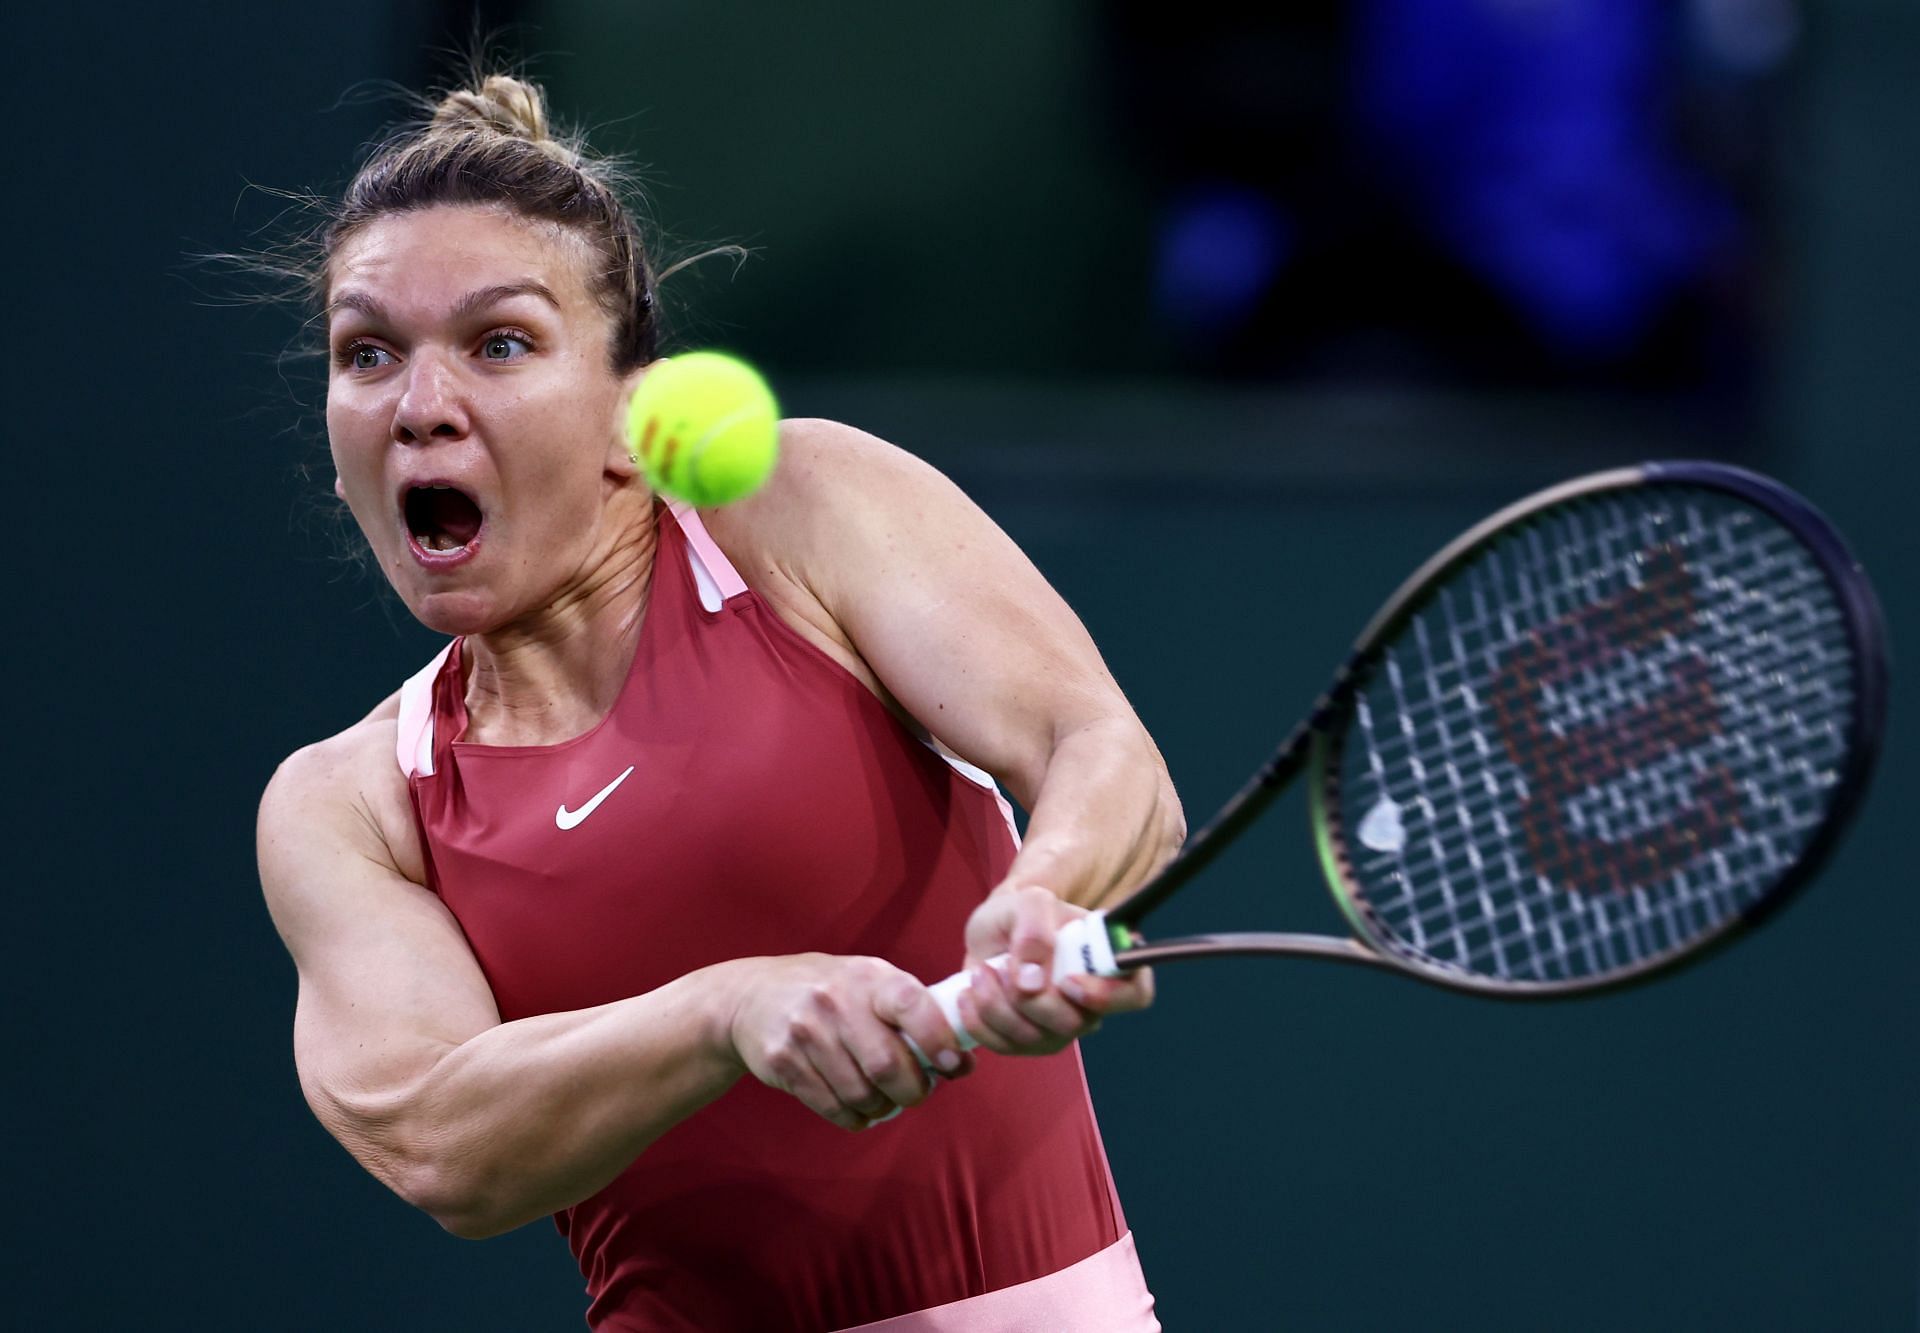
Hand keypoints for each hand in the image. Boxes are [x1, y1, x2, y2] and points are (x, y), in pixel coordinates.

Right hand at [725, 954, 974, 1130]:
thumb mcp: (868, 982)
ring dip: (882, 1107)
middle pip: (887, 1065)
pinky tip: (858, 1108)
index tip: (954, 1065)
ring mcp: (806, 1032)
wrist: (751, 996)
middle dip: (912, 1090)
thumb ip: (913, 1014)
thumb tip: (963, 1062)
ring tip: (883, 1100)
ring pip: (861, 1093)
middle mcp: (836, 1001)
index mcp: (869, 978)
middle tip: (916, 1093)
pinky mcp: (784, 1062)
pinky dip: (855, 1117)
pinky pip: (833, 1107)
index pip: (912, 1005)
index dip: (940, 1040)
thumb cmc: (829, 992)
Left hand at [956, 885, 1154, 1056]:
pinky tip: (970, 994)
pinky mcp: (1029, 1041)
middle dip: (1028, 1000)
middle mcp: (1092, 1000)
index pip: (1135, 994)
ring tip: (981, 972)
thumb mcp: (1028, 902)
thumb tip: (1032, 982)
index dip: (1107, 996)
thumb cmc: (1021, 913)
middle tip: (999, 965)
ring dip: (996, 1005)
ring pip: (1034, 1039)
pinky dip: (979, 1021)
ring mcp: (1061, 1026)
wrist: (993, 930)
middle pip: (1074, 1024)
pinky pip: (1006, 1048)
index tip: (1066, 981)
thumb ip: (1034, 930)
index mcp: (1108, 961)